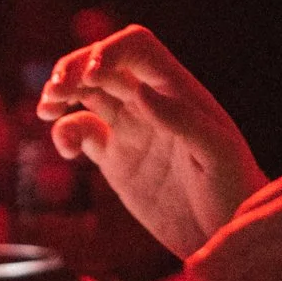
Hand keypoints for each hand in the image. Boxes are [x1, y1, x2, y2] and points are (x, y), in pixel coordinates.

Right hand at [36, 25, 264, 257]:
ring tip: (47, 109)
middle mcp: (151, 102)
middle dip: (74, 68)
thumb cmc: (234, 190)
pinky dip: (65, 133)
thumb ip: (184, 121)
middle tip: (55, 93)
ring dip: (61, 92)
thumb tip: (142, 92)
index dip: (109, 50)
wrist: (227, 233)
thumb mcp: (218, 155)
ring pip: (86, 93)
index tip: (90, 75)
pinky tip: (67, 152)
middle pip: (103, 62)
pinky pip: (81, 132)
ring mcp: (132, 128)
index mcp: (177, 90)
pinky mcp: (117, 159)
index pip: (137, 47)